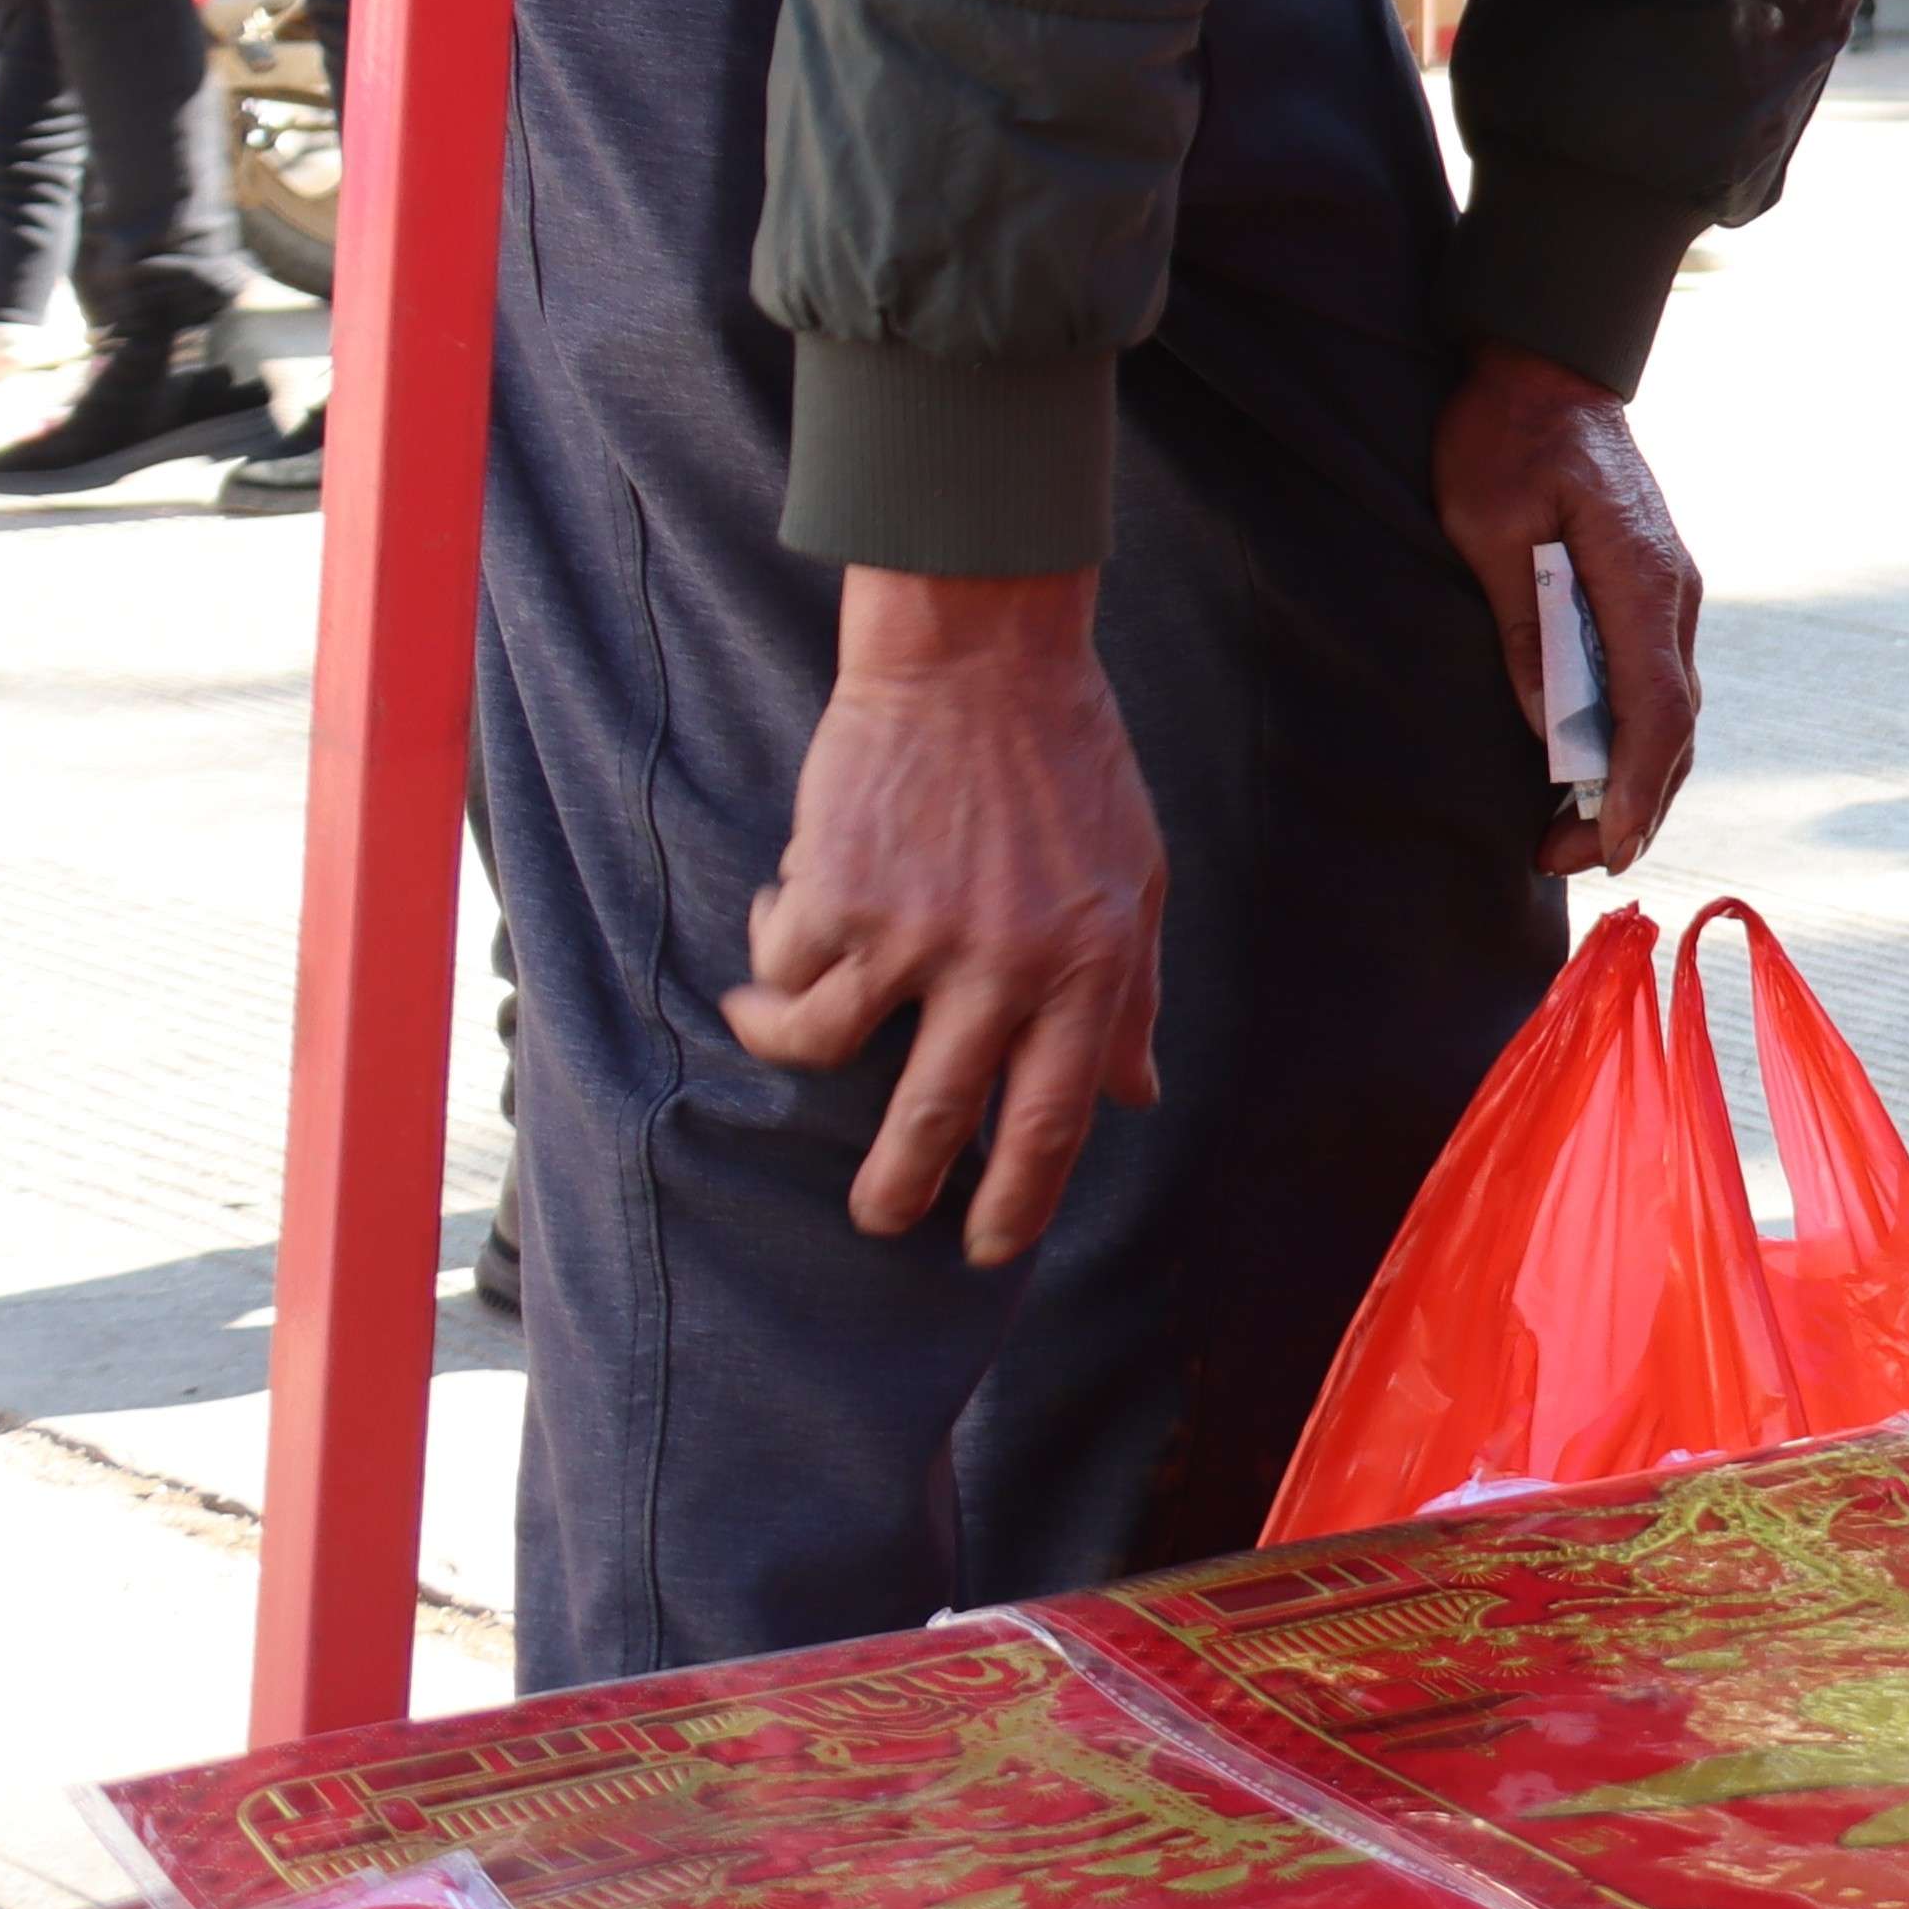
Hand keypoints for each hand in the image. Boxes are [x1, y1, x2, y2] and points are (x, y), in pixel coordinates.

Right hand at [728, 568, 1165, 1263]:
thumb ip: (1132, 994)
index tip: (989, 1251)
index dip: (1017, 1202)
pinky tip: (781, 923)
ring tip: (781, 1031)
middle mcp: (1002, 967)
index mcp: (1090, 968)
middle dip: (897, 1191)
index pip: (1054, 1120)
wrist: (982, 658)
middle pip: (934, 1122)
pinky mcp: (834, 896)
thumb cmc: (1069, 766)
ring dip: (791, 1055)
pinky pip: (782, 973)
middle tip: (879, 1218)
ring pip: (824, 1053)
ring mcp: (912, 935)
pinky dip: (771, 962)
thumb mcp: (1135, 879)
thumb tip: (1137, 1093)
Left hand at [1434, 342, 1701, 871]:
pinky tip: (1584, 771)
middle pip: (1673, 727)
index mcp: (1643, 578)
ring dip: (1630, 782)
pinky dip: (1628, 741)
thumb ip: (1523, 627)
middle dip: (1628, 808)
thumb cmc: (1506, 438)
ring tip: (1564, 833)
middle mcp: (1674, 595)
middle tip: (1555, 860)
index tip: (1605, 851)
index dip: (1635, 791)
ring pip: (1669, 713)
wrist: (1545, 369)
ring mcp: (1670, 594)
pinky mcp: (1650, 593)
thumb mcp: (1488, 527)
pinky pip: (1651, 685)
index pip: (1656, 710)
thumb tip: (1545, 727)